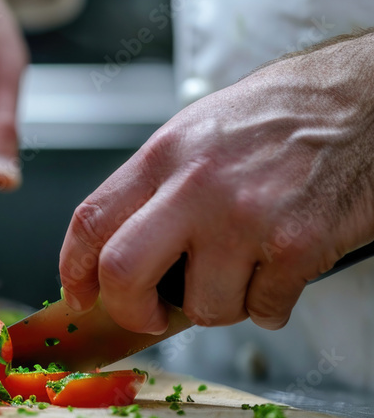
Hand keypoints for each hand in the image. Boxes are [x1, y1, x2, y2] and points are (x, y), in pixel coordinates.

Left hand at [59, 32, 373, 333]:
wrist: (362, 102)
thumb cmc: (279, 117)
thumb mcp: (196, 133)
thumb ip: (154, 188)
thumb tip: (115, 252)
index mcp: (164, 157)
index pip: (89, 222)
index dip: (73, 271)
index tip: (80, 295)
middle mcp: (196, 187)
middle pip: (123, 274)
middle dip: (131, 311)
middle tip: (150, 315)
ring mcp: (246, 219)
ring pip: (203, 308)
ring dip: (221, 306)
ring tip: (244, 270)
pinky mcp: (298, 246)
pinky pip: (265, 310)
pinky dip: (271, 304)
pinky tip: (283, 268)